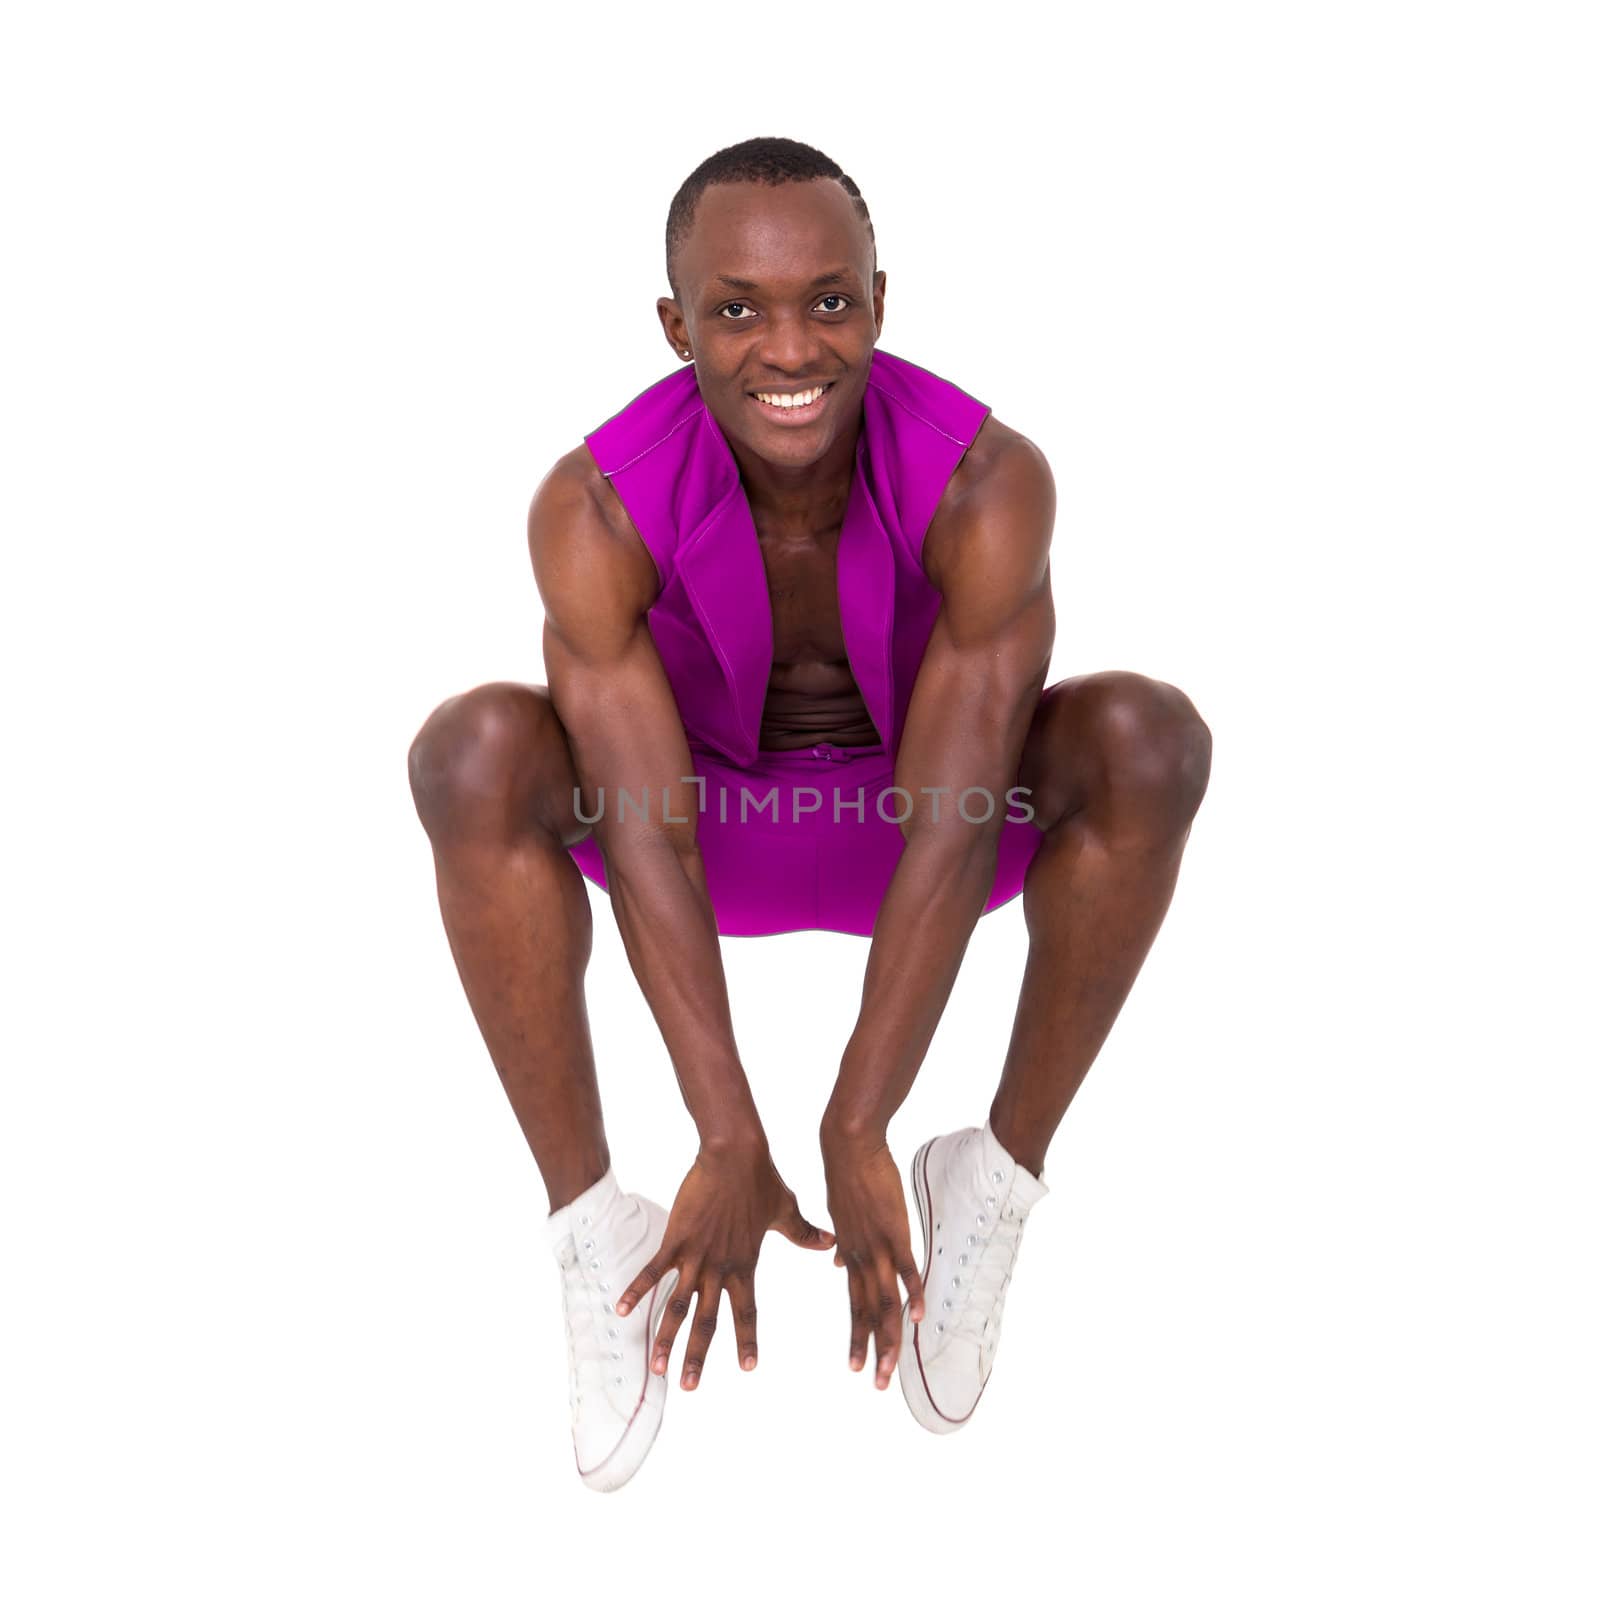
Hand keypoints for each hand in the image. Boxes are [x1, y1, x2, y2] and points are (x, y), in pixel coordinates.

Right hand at [614, 1137, 834, 1389]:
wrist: (736, 1154)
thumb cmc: (762, 1179)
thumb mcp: (787, 1210)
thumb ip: (804, 1233)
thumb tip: (830, 1243)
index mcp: (746, 1264)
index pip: (747, 1311)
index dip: (747, 1339)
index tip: (749, 1367)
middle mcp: (720, 1267)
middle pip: (707, 1320)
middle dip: (697, 1355)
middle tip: (690, 1387)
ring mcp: (696, 1254)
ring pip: (677, 1305)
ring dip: (666, 1336)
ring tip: (658, 1367)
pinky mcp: (675, 1237)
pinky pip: (653, 1270)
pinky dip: (637, 1291)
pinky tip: (622, 1311)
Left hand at [820, 1127, 925, 1388]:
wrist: (847, 1146)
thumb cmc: (846, 1175)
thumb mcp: (838, 1216)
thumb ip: (840, 1244)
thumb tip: (836, 1264)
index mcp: (849, 1253)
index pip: (856, 1303)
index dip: (858, 1334)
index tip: (857, 1364)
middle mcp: (860, 1257)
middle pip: (868, 1311)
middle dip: (872, 1349)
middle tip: (876, 1383)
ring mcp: (878, 1246)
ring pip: (884, 1300)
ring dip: (889, 1336)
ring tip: (890, 1366)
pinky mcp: (894, 1231)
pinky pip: (905, 1268)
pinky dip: (913, 1293)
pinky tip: (919, 1316)